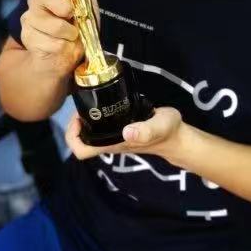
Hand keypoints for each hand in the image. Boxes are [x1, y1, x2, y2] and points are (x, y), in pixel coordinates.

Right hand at [20, 0, 97, 78]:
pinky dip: (63, 47)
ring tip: (71, 37)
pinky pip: (49, 41)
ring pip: (49, 22)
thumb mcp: (87, 4)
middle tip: (72, 15)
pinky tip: (61, 48)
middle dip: (63, 6)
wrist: (65, 62)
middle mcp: (37, 0)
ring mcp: (30, 19)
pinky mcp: (28, 38)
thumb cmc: (77, 31)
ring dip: (68, 33)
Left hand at [65, 106, 186, 163]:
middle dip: (75, 123)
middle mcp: (110, 142)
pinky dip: (95, 114)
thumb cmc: (167, 132)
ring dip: (84, 118)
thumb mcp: (159, 127)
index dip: (73, 136)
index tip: (78, 117)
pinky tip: (101, 100)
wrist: (177, 135)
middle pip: (81, 140)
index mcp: (114, 144)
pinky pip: (100, 125)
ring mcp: (114, 136)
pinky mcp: (120, 128)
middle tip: (83, 103)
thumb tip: (127, 131)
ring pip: (89, 133)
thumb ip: (146, 130)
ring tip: (90, 99)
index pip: (82, 151)